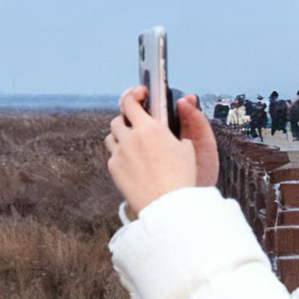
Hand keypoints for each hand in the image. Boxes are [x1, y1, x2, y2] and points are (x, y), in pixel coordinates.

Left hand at [107, 88, 216, 218]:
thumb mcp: (187, 147)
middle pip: (118, 119)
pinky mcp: (113, 169)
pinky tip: (132, 161)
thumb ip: (176, 129)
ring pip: (111, 136)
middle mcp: (130, 138)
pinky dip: (120, 154)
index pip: (130, 101)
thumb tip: (173, 121)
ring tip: (133, 142)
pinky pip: (112, 155)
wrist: (167, 205)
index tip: (139, 94)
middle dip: (126, 118)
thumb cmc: (181, 177)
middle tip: (135, 122)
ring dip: (120, 136)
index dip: (133, 94)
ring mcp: (119, 154)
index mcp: (150, 128)